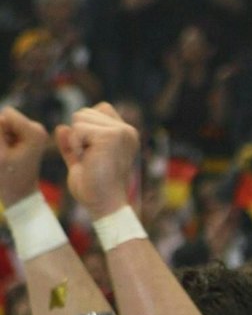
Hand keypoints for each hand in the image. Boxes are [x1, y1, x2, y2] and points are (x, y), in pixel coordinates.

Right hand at [0, 108, 50, 205]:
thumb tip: (0, 117)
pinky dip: (1, 141)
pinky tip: (5, 154)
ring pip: (2, 123)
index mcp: (35, 132)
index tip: (5, 149)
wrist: (18, 193)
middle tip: (4, 154)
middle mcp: (37, 129)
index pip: (6, 114)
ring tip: (5, 155)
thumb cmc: (8, 176)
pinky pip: (3, 129)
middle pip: (5, 116)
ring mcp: (31, 132)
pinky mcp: (24, 136)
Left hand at [56, 103, 139, 217]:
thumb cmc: (94, 188)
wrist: (104, 205)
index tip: (93, 154)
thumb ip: (71, 143)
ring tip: (90, 160)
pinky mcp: (112, 137)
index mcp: (125, 135)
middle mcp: (128, 131)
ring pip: (80, 117)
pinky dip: (75, 146)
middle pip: (85, 112)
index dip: (84, 130)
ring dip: (76, 140)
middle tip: (90, 159)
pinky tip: (88, 160)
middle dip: (78, 135)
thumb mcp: (80, 160)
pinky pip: (78, 129)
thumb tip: (61, 128)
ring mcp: (122, 132)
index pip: (98, 110)